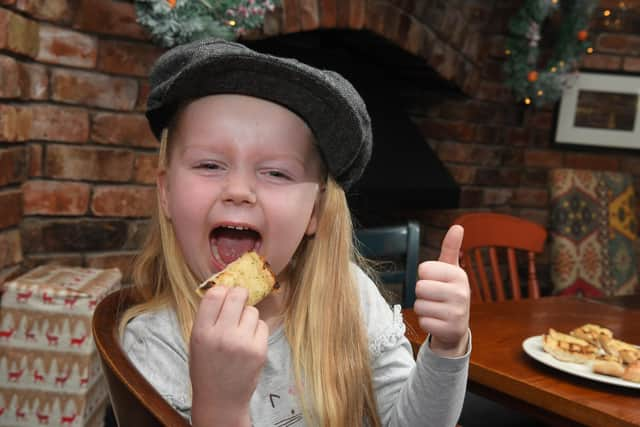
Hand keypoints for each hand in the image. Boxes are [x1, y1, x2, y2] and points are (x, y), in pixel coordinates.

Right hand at [190, 286, 267, 426]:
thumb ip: (208, 317)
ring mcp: (242, 343)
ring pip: (252, 310)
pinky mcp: (259, 350)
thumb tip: (225, 289)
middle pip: (237, 295)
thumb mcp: (197, 341)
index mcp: (201, 332)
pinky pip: (262, 325)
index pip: (214, 294)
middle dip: (239, 295)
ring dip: (248, 316)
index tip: (225, 294)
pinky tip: (248, 341)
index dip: (222, 290)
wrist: (221, 399)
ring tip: (240, 331)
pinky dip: (257, 329)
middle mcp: (222, 335)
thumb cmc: (207, 367)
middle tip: (238, 302)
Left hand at [414, 225, 469, 356]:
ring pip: (419, 305)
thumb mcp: (450, 269)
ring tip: (436, 309)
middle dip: (422, 293)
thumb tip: (457, 226)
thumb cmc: (449, 292)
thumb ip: (450, 248)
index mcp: (459, 275)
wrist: (456, 326)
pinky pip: (422, 321)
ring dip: (423, 308)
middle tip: (435, 297)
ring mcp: (457, 313)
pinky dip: (426, 322)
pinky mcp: (449, 330)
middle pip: (419, 287)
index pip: (423, 269)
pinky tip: (437, 321)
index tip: (435, 280)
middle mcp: (461, 293)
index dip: (424, 276)